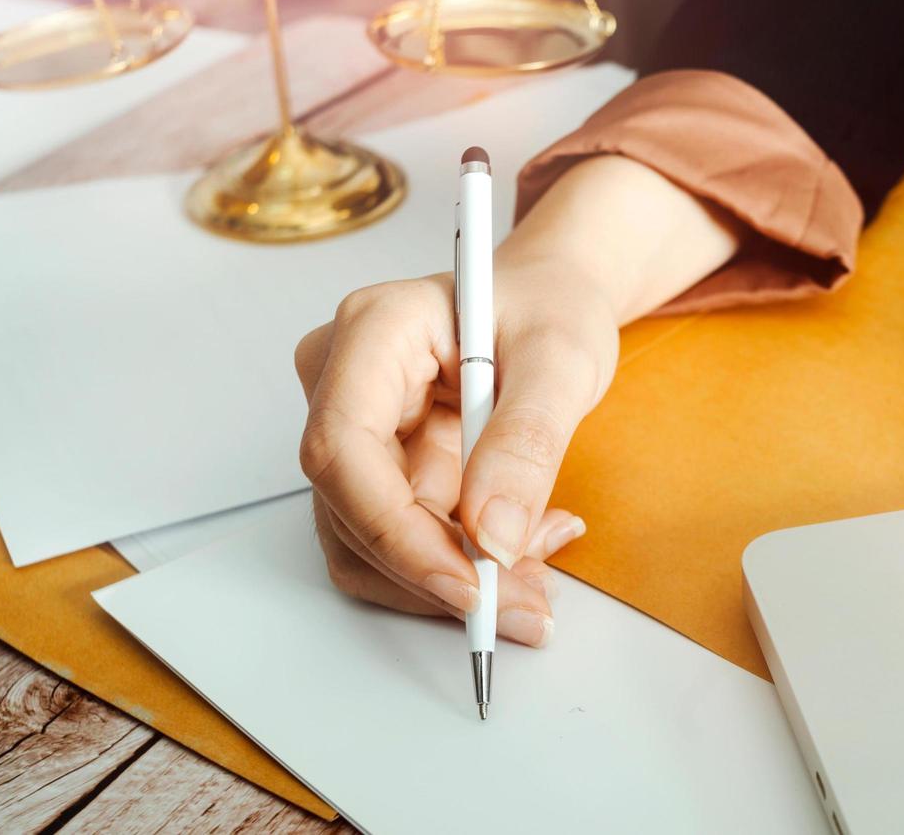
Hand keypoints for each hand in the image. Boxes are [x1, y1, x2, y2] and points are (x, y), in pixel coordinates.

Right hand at [293, 264, 604, 644]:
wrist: (548, 304)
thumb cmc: (548, 307)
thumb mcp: (562, 361)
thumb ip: (526, 443)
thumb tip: (492, 535)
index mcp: (373, 330)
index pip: (341, 446)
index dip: (394, 529)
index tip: (467, 582)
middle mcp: (342, 380)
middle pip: (351, 506)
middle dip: (438, 568)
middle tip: (528, 600)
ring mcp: (352, 429)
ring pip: (367, 541)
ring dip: (453, 574)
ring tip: (540, 552)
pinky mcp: (374, 469)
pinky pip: (396, 542)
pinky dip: (459, 562)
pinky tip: (521, 539)